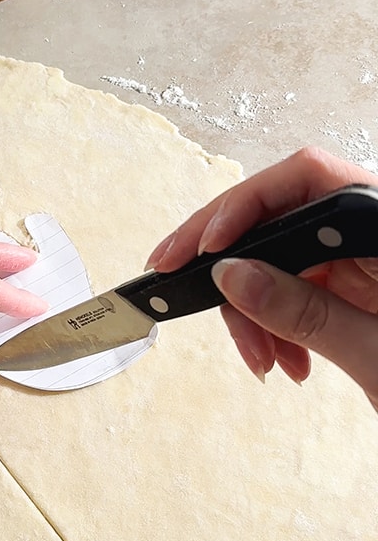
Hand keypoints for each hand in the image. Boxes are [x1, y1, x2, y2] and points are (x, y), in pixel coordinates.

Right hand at [148, 147, 377, 407]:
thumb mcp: (377, 356)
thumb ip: (303, 311)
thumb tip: (232, 274)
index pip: (308, 179)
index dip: (245, 207)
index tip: (203, 251)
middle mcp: (376, 231)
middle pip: (283, 215)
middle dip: (233, 264)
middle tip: (181, 290)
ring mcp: (367, 258)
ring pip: (281, 257)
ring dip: (253, 307)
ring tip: (261, 359)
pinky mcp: (360, 285)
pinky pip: (296, 287)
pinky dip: (275, 323)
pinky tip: (283, 361)